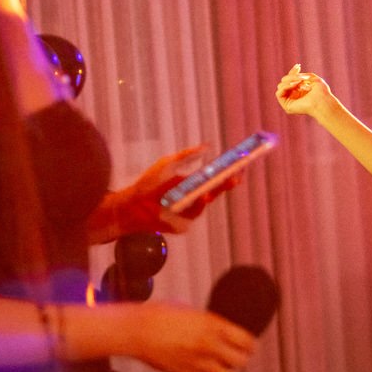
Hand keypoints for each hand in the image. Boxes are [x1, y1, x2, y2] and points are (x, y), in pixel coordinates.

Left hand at [116, 145, 239, 234]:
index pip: (215, 178)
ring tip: (211, 189)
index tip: (239, 165)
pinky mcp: (182, 225)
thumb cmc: (149, 183)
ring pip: (205, 204)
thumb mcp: (169, 164)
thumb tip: (207, 146)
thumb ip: (187, 155)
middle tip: (235, 177)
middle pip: (215, 191)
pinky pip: (192, 216)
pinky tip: (196, 200)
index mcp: (193, 183)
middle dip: (226, 185)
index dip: (227, 172)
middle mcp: (193, 198)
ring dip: (210, 196)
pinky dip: (194, 208)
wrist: (132, 203)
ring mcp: (189, 212)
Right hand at [131, 302, 255, 371]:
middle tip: (237, 358)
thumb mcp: (190, 311)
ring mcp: (198, 363)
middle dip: (240, 359)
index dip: (250, 344)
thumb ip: (208, 323)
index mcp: (213, 325)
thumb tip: (219, 329)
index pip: (246, 340)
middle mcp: (210, 345)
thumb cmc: (158, 315)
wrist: (137, 330)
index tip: (249, 346)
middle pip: (241, 361)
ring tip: (223, 371)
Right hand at [275, 63, 330, 115]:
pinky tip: (295, 85)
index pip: (290, 80)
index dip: (293, 72)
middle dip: (293, 76)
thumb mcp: (311, 78)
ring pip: (281, 85)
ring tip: (300, 81)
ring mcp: (289, 101)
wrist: (323, 101)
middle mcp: (293, 96)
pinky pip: (278, 93)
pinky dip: (285, 87)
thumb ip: (300, 75)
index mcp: (299, 91)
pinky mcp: (286, 106)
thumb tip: (293, 72)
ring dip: (290, 80)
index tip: (299, 66)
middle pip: (284, 81)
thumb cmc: (321, 91)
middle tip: (302, 77)